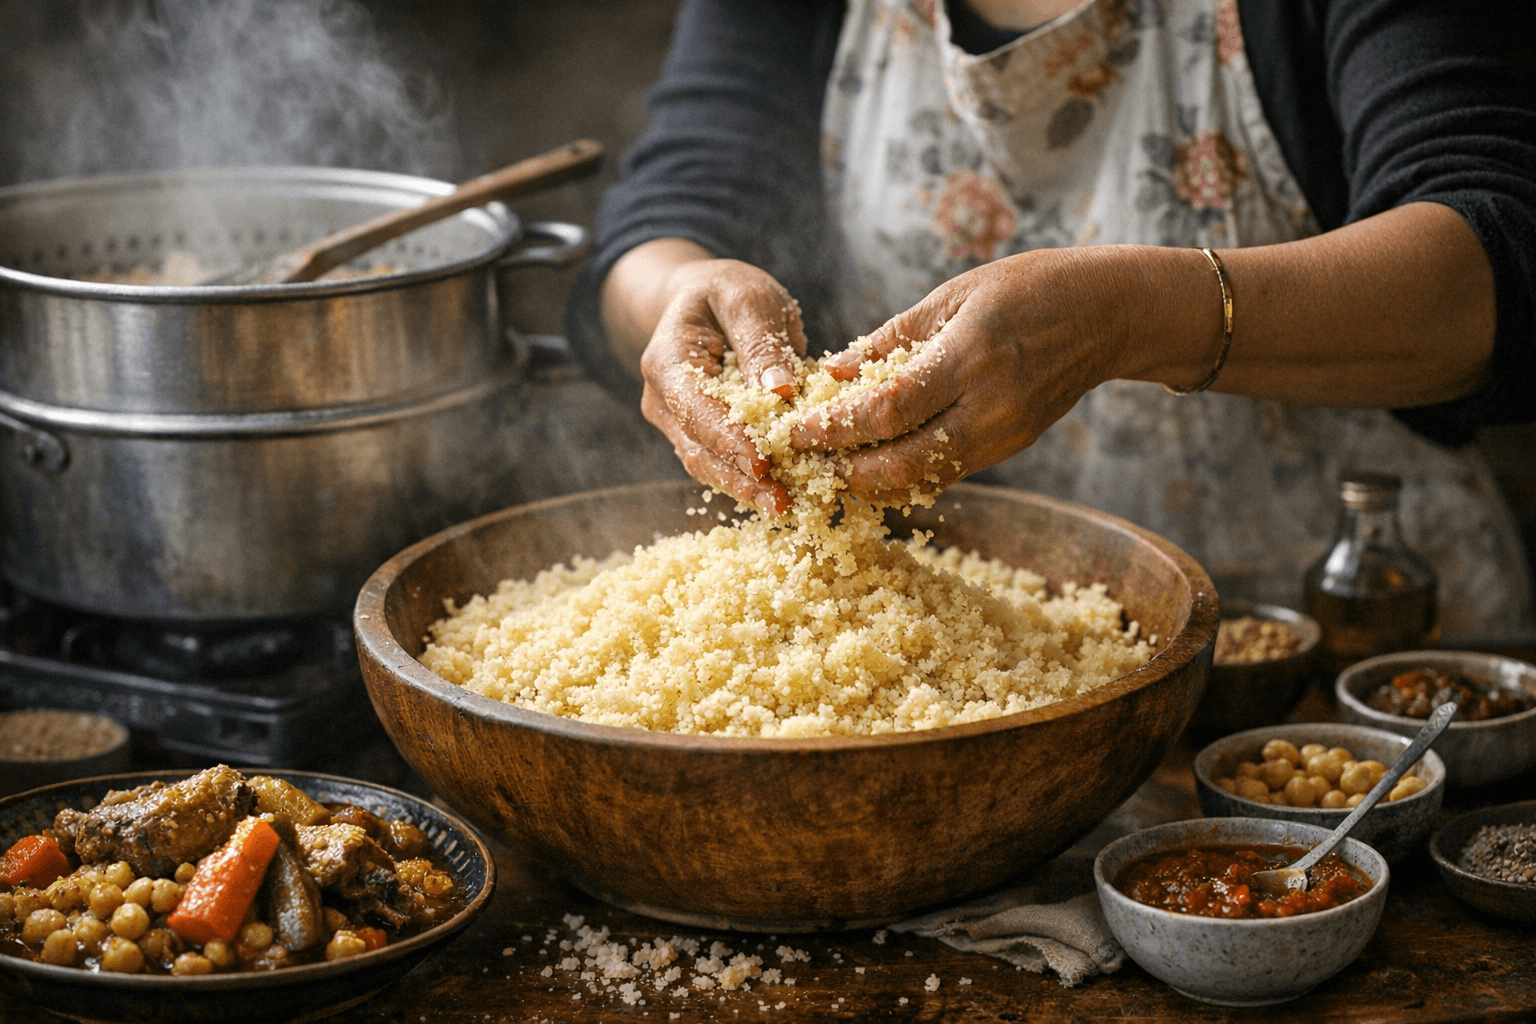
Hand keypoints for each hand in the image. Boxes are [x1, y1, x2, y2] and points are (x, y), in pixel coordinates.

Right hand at [638, 258, 806, 514]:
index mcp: (666, 361)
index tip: (763, 463)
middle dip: (740, 478)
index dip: (727, 439)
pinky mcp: (701, 436)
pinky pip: (723, 463)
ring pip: (708, 465)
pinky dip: (751, 479)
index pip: (694, 409)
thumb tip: (780, 391)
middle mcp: (663, 400)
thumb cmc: (727, 293)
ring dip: (746, 488)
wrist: (705, 300)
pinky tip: (784, 493)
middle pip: (698, 448)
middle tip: (782, 501)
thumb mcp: (749, 298)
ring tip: (787, 505)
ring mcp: (677, 423)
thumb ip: (762, 342)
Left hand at [790, 247, 1136, 502]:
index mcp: (969, 354)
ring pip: (924, 478)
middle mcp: (989, 405)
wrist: (1106, 315)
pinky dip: (906, 476)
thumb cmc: (1026, 289)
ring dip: (871, 482)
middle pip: (902, 460)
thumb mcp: (952, 296)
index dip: (836, 428)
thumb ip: (889, 339)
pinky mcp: (1011, 449)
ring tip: (828, 470)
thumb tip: (832, 373)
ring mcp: (1004, 434)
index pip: (887, 408)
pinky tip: (872, 467)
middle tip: (803, 463)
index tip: (796, 431)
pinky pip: (947, 473)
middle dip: (846, 469)